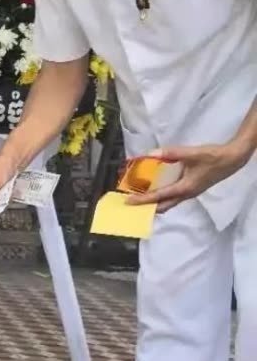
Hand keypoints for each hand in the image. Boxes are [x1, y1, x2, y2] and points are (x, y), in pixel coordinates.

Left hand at [125, 143, 249, 211]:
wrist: (232, 159)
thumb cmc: (213, 157)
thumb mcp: (191, 153)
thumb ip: (170, 153)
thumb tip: (150, 154)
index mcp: (185, 188)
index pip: (159, 197)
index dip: (142, 200)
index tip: (128, 201)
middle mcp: (186, 194)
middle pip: (163, 206)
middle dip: (146, 207)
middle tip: (132, 205)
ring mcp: (190, 193)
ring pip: (169, 203)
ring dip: (154, 203)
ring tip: (140, 199)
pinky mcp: (193, 189)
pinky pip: (174, 197)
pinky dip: (162, 196)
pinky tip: (156, 189)